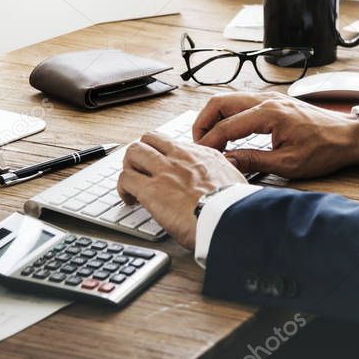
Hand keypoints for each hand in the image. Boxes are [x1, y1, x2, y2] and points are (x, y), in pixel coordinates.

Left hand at [117, 132, 247, 249]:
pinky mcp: (151, 190)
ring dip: (129, 167)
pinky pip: (125, 178)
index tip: (162, 166)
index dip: (162, 153)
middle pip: (149, 139)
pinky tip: (129, 200)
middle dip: (141, 154)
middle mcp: (181, 157)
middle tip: (141, 170)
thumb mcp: (235, 180)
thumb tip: (226, 178)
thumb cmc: (234, 207)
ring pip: (133, 152)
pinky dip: (122, 188)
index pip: (172, 143)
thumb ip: (224, 175)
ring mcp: (164, 171)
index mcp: (202, 155)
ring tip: (131, 184)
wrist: (230, 219)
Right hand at [193, 92, 358, 178]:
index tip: (200, 156)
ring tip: (210, 140)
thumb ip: (253, 161)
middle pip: (220, 102)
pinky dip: (228, 115)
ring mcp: (270, 98)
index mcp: (269, 113)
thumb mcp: (288, 164)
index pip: (226, 126)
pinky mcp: (274, 102)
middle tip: (198, 144)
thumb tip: (227, 162)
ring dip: (214, 117)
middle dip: (203, 122)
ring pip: (229, 99)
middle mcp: (266, 100)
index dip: (209, 142)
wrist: (348, 137)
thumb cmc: (324, 150)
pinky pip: (241, 103)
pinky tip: (228, 133)